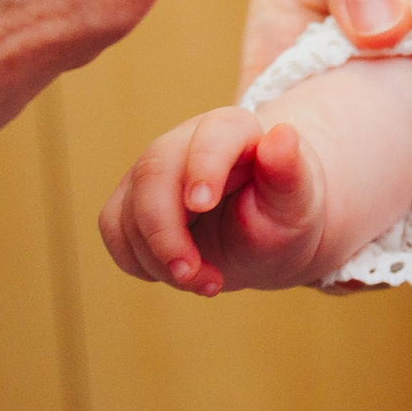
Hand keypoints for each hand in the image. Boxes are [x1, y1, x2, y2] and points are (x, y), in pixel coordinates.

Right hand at [102, 109, 326, 294]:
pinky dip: (139, 261)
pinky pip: (114, 229)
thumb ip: (290, 172)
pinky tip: (178, 272)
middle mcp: (185, 141)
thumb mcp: (298, 202)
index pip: (211, 136)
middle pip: (153, 172)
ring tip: (208, 281)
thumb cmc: (283, 214)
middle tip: (190, 274)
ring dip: (159, 259)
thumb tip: (282, 135)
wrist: (265, 236)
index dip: (203, 167)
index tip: (201, 205)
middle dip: (165, 232)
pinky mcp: (131, 200)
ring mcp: (152, 170)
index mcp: (233, 129)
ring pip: (129, 208)